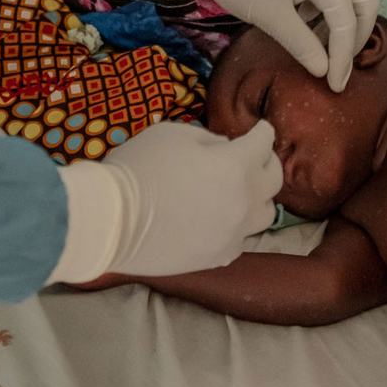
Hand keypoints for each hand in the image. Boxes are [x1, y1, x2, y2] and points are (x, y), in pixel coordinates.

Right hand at [102, 121, 281, 275]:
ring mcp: (234, 233)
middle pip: (274, 179)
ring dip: (256, 198)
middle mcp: (245, 200)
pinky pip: (240, 240)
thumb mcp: (173, 134)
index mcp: (236, 165)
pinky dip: (236, 227)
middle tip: (256, 157)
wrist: (111, 220)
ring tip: (241, 192)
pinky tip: (222, 221)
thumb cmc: (138, 167)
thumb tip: (225, 149)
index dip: (262, 132)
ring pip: (264, 214)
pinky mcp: (218, 256)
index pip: (263, 143)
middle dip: (267, 162)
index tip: (259, 129)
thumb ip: (209, 139)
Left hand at [120, 0, 377, 91]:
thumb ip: (302, 45)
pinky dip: (329, 8)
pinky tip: (307, 25)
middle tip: (339, 65)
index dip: (343, 58)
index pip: (347, 23)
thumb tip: (323, 71)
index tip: (335, 86)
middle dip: (356, 38)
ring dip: (342, 23)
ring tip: (319, 48)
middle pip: (364, 4)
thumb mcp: (271, 18)